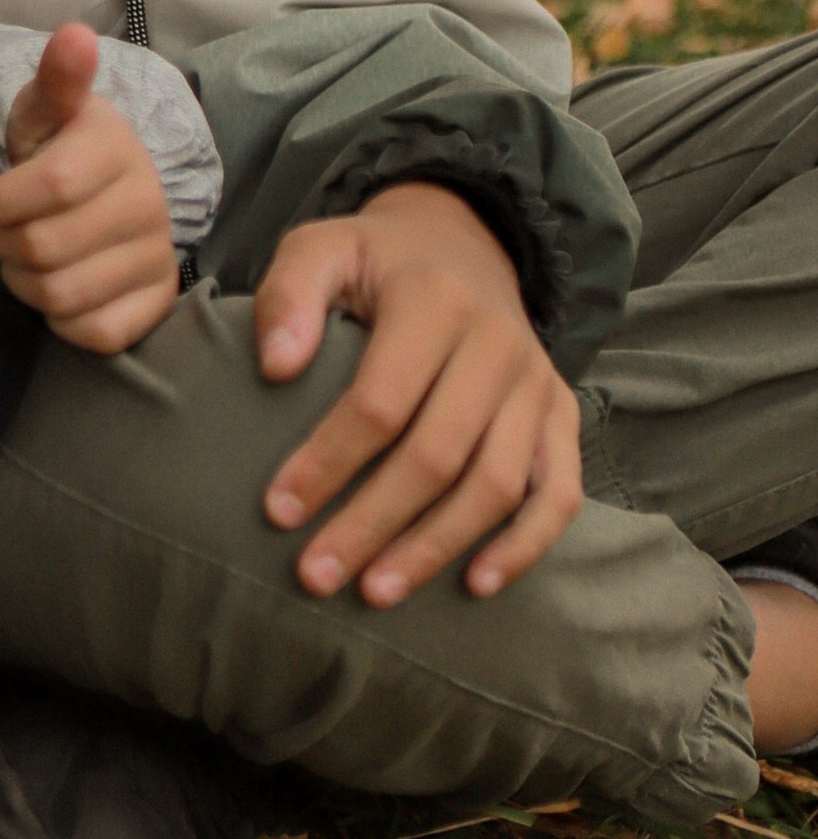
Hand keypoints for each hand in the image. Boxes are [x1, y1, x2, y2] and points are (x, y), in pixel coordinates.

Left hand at [0, 22, 181, 354]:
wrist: (107, 190)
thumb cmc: (60, 148)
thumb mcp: (47, 110)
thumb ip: (55, 79)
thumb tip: (73, 35)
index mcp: (118, 149)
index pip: (49, 186)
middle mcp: (149, 203)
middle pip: (45, 248)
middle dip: (0, 242)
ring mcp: (158, 256)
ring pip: (62, 294)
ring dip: (22, 281)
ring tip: (22, 256)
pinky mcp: (156, 302)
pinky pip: (93, 333)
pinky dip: (58, 319)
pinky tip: (54, 286)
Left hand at [256, 182, 582, 603]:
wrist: (462, 246)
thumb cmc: (377, 264)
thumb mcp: (323, 248)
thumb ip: (290, 293)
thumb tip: (276, 366)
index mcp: (434, 302)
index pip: (381, 400)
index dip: (329, 461)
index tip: (277, 511)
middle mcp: (497, 344)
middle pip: (437, 454)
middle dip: (371, 522)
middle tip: (315, 574)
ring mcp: (536, 384)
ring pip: (495, 484)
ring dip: (435, 547)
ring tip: (375, 592)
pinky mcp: (561, 415)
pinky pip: (558, 493)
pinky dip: (524, 545)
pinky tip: (477, 585)